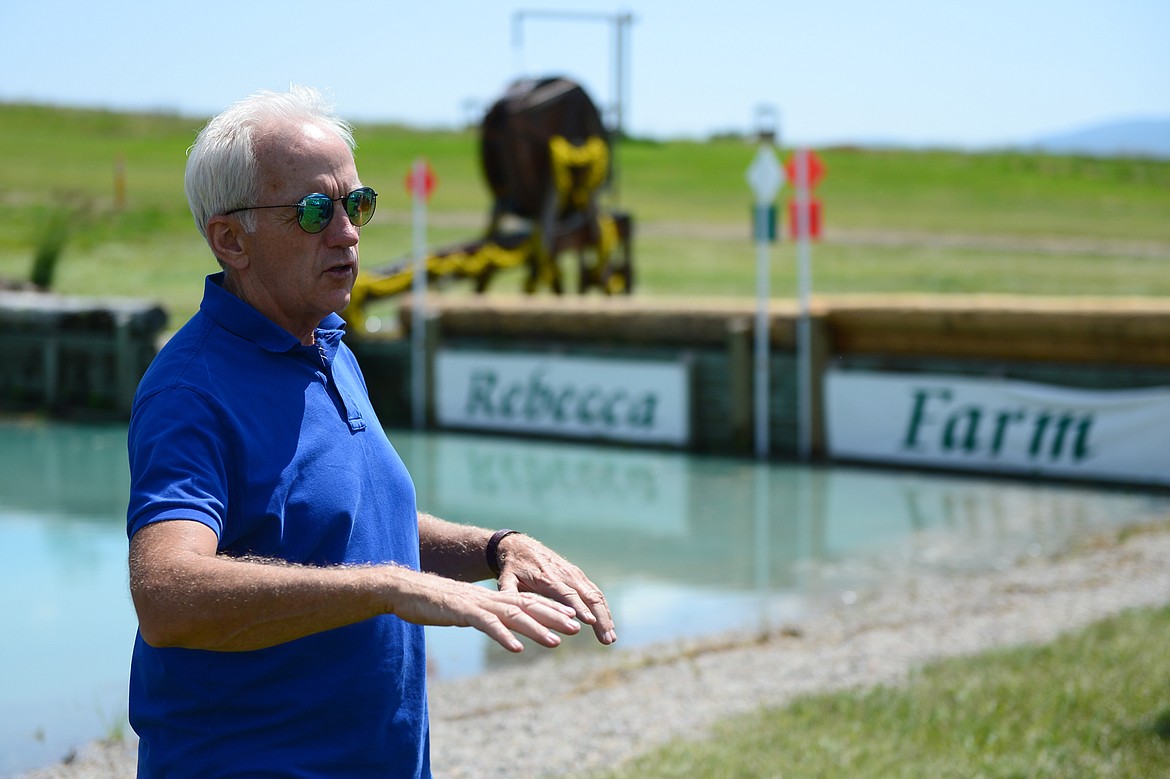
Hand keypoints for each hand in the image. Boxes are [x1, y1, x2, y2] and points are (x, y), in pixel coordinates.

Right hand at [386, 569, 583, 652]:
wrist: (405, 590)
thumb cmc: (432, 602)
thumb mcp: (464, 611)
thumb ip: (482, 616)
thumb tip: (496, 625)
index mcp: (490, 599)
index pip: (527, 602)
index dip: (550, 609)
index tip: (571, 618)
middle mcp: (488, 599)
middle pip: (527, 607)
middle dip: (553, 617)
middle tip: (577, 628)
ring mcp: (476, 605)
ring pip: (512, 616)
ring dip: (535, 629)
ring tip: (555, 642)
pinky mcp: (461, 612)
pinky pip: (486, 625)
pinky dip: (502, 636)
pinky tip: (516, 648)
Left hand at [494, 535, 616, 645]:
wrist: (519, 546)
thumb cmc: (512, 568)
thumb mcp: (506, 580)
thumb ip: (508, 594)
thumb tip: (506, 612)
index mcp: (548, 578)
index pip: (568, 595)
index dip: (580, 608)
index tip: (591, 622)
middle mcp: (565, 575)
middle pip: (589, 596)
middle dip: (600, 618)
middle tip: (607, 640)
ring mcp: (574, 574)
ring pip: (596, 595)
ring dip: (605, 616)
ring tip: (610, 638)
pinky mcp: (578, 575)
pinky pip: (595, 592)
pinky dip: (603, 608)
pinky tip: (607, 624)